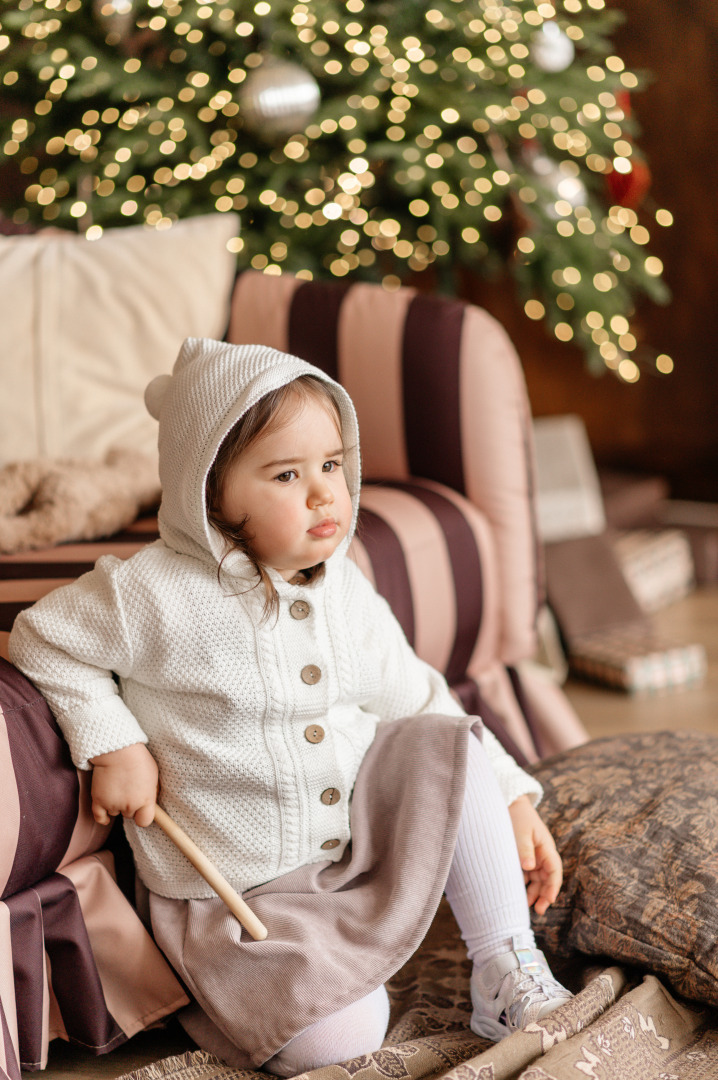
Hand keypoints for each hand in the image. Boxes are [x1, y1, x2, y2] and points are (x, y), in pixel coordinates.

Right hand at [89, 743, 158, 827]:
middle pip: (129, 815)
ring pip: (115, 812)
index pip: (145, 821)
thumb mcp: (154, 775)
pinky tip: (106, 817)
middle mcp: (130, 805)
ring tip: (116, 787)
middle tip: (127, 788)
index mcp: (146, 799)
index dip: (142, 816)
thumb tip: (150, 802)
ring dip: (115, 804)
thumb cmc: (138, 759)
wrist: (118, 749)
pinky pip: (99, 818)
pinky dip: (102, 818)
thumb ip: (151, 792)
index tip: (141, 811)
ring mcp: (113, 804)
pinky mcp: (99, 800)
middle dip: (129, 804)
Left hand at [508, 795, 562, 914]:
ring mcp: (534, 857)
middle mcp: (542, 855)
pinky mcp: (524, 857)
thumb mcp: (521, 832)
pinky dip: (525, 885)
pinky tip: (518, 893)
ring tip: (528, 906)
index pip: (554, 871)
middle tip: (538, 910)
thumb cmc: (518, 816)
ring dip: (535, 892)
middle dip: (545, 895)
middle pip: (548, 879)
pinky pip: (528, 875)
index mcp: (546, 848)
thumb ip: (525, 849)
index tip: (549, 900)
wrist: (511, 803)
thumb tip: (529, 867)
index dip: (553, 886)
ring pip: (538, 879)